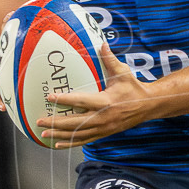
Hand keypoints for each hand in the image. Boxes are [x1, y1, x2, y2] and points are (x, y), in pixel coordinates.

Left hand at [39, 44, 155, 145]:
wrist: (148, 106)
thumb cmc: (134, 88)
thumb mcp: (123, 73)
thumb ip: (110, 60)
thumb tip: (102, 43)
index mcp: (105, 101)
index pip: (81, 101)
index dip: (65, 100)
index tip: (51, 97)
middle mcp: (103, 117)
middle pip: (75, 123)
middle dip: (56, 122)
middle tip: (40, 120)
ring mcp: (103, 128)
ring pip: (78, 134)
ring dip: (60, 135)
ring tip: (44, 133)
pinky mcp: (104, 134)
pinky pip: (84, 140)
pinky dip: (70, 143)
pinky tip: (57, 145)